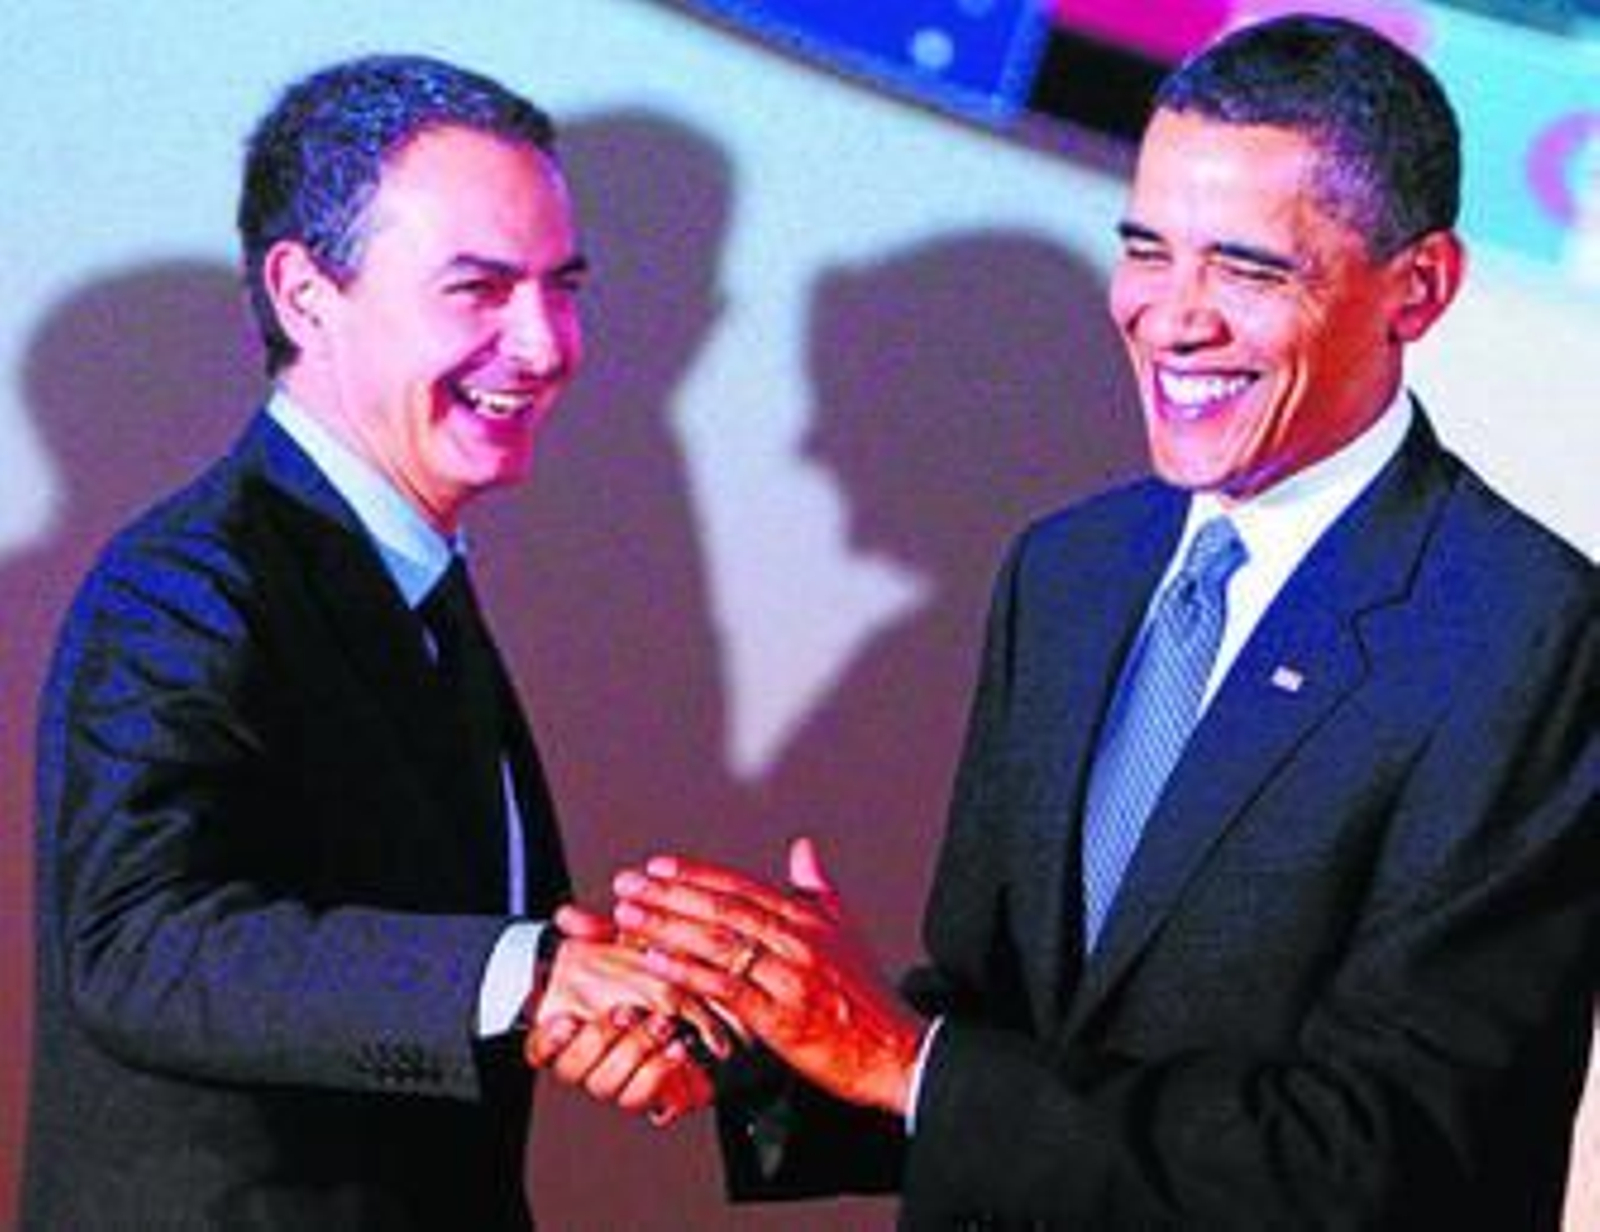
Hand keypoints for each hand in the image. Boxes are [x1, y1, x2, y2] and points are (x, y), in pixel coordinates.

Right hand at [522, 903, 724, 1124]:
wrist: (689, 999)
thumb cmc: (639, 972)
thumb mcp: (619, 946)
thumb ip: (591, 932)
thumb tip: (569, 916)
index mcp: (569, 1031)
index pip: (540, 1048)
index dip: (550, 1039)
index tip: (566, 1019)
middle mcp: (588, 1061)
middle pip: (575, 1070)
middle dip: (601, 1040)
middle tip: (626, 1012)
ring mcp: (616, 1079)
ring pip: (608, 1086)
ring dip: (634, 1053)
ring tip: (659, 1026)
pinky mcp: (649, 1092)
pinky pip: (644, 1098)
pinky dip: (659, 1074)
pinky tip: (675, 1050)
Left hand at [612, 836, 923, 1115]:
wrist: (896, 1051)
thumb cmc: (868, 996)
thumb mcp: (847, 930)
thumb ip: (818, 888)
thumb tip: (802, 848)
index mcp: (808, 919)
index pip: (741, 887)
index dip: (696, 874)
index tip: (658, 866)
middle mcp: (797, 941)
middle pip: (722, 908)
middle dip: (669, 894)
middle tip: (629, 884)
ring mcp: (788, 978)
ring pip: (719, 943)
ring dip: (668, 926)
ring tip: (630, 916)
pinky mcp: (780, 1017)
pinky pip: (725, 988)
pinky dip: (687, 972)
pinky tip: (656, 962)